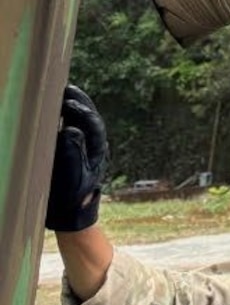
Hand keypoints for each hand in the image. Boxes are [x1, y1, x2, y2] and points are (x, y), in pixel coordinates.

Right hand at [46, 84, 109, 232]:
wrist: (72, 216)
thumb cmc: (72, 198)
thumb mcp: (73, 178)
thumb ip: (73, 154)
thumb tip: (71, 129)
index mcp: (98, 150)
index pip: (92, 124)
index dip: (81, 111)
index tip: (67, 100)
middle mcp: (96, 146)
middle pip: (91, 118)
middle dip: (80, 102)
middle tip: (66, 89)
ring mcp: (88, 148)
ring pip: (85, 122)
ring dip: (75, 107)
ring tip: (63, 93)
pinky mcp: (77, 152)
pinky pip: (75, 130)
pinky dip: (67, 119)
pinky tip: (58, 112)